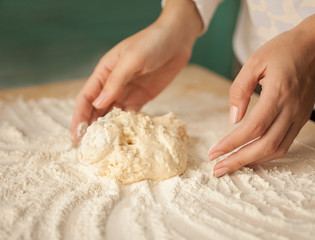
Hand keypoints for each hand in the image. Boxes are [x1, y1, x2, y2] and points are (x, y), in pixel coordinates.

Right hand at [71, 0, 201, 141]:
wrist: (177, 40)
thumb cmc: (152, 43)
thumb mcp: (132, 59)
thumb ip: (115, 82)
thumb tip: (98, 104)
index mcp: (104, 72)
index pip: (87, 97)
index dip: (79, 116)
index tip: (76, 135)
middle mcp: (113, 84)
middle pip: (97, 109)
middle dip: (91, 127)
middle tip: (88, 147)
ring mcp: (128, 92)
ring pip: (113, 114)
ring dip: (108, 129)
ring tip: (104, 146)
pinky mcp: (142, 97)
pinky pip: (131, 114)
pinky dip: (127, 125)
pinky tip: (125, 136)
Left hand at [208, 7, 314, 176]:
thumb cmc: (283, 50)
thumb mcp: (254, 62)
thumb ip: (239, 90)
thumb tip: (233, 119)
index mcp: (278, 94)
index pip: (253, 128)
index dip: (232, 143)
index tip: (214, 153)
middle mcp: (291, 109)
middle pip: (265, 145)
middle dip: (239, 161)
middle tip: (218, 169)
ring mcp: (299, 116)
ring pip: (277, 149)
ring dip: (253, 162)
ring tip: (231, 165)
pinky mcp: (302, 118)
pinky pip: (285, 143)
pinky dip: (267, 154)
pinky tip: (251, 155)